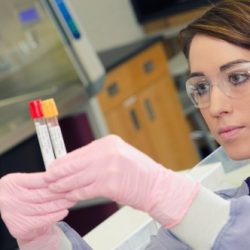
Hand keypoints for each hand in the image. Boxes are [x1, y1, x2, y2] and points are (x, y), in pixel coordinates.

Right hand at [0, 172, 74, 241]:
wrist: (12, 214)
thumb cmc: (22, 195)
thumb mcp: (26, 182)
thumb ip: (41, 179)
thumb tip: (62, 176)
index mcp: (14, 182)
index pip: (40, 179)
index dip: (56, 180)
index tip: (69, 179)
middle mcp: (12, 198)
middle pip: (43, 194)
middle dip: (61, 192)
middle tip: (74, 189)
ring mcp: (15, 213)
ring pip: (44, 207)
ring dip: (61, 203)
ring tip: (72, 199)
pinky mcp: (20, 227)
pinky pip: (42, 220)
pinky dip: (55, 215)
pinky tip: (64, 211)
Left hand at [46, 135, 199, 226]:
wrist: (157, 185)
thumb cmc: (138, 172)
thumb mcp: (118, 155)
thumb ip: (97, 157)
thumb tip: (76, 164)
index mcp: (108, 142)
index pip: (78, 152)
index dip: (63, 161)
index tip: (54, 167)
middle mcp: (107, 152)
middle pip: (74, 164)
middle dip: (58, 173)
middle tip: (49, 179)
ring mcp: (108, 168)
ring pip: (76, 178)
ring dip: (64, 185)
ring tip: (56, 189)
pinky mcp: (109, 185)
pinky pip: (85, 190)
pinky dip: (75, 194)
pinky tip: (71, 196)